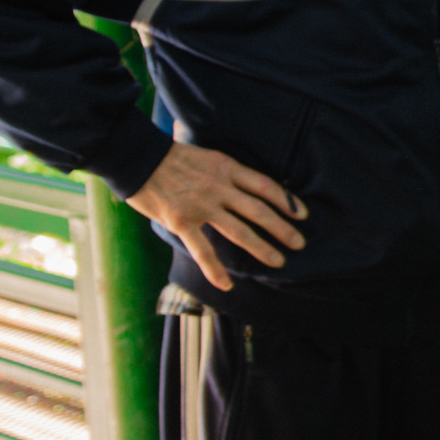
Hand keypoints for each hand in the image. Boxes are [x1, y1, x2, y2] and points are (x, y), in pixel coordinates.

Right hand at [127, 140, 303, 290]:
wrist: (137, 157)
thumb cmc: (170, 154)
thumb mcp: (206, 153)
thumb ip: (225, 169)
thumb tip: (245, 179)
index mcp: (227, 167)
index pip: (265, 186)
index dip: (287, 201)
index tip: (302, 214)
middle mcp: (219, 187)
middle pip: (259, 210)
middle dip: (282, 228)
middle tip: (299, 243)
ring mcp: (201, 206)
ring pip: (240, 231)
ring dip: (262, 248)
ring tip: (279, 261)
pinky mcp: (182, 222)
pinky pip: (203, 250)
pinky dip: (215, 270)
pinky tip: (227, 285)